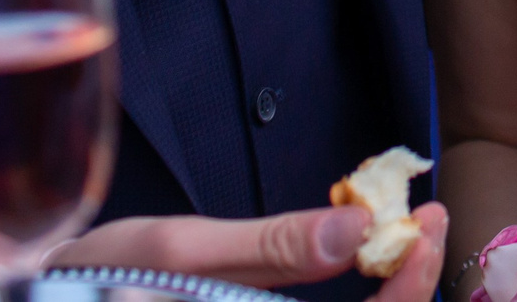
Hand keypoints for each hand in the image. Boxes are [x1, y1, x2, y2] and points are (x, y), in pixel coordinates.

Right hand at [53, 201, 447, 301]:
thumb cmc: (90, 285)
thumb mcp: (174, 253)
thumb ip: (271, 248)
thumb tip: (358, 227)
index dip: (409, 289)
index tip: (426, 222)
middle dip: (408, 291)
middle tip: (424, 225)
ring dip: (386, 300)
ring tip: (400, 243)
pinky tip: (358, 269)